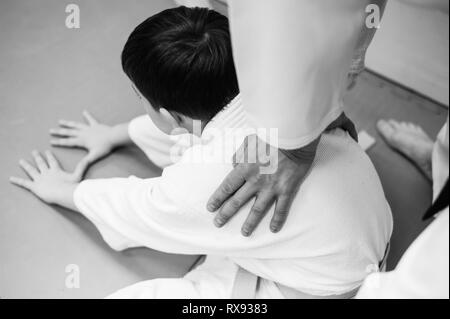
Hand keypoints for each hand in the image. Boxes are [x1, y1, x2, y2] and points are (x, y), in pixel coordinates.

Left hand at [10, 150, 77, 206]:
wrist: (63, 193)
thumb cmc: (71, 186)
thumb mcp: (78, 176)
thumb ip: (82, 167)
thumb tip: (89, 159)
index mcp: (56, 170)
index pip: (52, 161)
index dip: (49, 156)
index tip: (46, 151)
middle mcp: (46, 173)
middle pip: (41, 163)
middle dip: (37, 157)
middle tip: (34, 151)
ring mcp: (39, 179)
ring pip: (31, 170)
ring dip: (25, 165)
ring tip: (20, 161)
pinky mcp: (34, 186)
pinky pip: (24, 183)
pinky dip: (17, 181)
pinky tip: (11, 178)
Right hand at [50, 111, 115, 178]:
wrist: (114, 137)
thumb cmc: (105, 147)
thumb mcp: (94, 156)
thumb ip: (86, 161)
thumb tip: (78, 168)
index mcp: (82, 141)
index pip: (68, 142)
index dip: (59, 142)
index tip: (51, 142)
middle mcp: (83, 133)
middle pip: (69, 132)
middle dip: (59, 132)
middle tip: (50, 131)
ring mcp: (89, 128)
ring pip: (76, 125)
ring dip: (68, 123)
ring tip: (60, 121)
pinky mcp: (95, 124)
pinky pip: (90, 119)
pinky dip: (87, 115)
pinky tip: (84, 111)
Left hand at [206, 112, 355, 236]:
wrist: (293, 135)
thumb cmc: (270, 135)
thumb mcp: (249, 140)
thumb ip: (239, 154)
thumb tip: (234, 164)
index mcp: (245, 168)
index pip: (227, 187)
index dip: (218, 198)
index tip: (210, 207)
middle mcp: (255, 181)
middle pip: (237, 201)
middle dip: (226, 213)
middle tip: (218, 223)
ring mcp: (271, 187)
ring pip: (257, 209)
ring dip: (250, 222)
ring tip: (244, 233)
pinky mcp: (287, 189)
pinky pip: (281, 208)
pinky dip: (278, 219)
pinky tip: (274, 229)